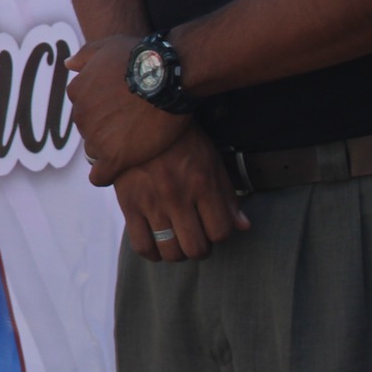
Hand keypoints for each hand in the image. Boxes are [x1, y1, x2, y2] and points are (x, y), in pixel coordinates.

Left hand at [66, 34, 188, 184]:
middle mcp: (81, 115)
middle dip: (107, 129)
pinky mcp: (114, 156)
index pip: (84, 108)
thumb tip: (68, 64)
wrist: (166, 75)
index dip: (103, 111)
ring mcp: (96, 137)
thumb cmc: (140, 57)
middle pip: (90, 130)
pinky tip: (120, 170)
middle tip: (133, 125)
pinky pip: (100, 176)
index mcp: (77, 91)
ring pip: (96, 151)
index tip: (120, 110)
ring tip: (136, 143)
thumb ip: (85, 56)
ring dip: (112, 149)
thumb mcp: (107, 46)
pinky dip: (107, 175)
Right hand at [111, 124, 248, 262]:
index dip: (220, 234)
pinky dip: (151, 253)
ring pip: (170, 251)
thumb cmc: (181, 140)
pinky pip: (140, 244)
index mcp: (202, 185)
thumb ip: (227, 196)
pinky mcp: (128, 204)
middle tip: (196, 238)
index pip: (220, 232)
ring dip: (177, 252)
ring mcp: (151, 203)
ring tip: (177, 241)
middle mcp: (177, 197)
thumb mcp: (212, 161)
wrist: (140, 118)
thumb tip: (243, 226)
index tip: (213, 227)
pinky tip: (156, 243)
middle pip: (195, 247)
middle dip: (200, 248)